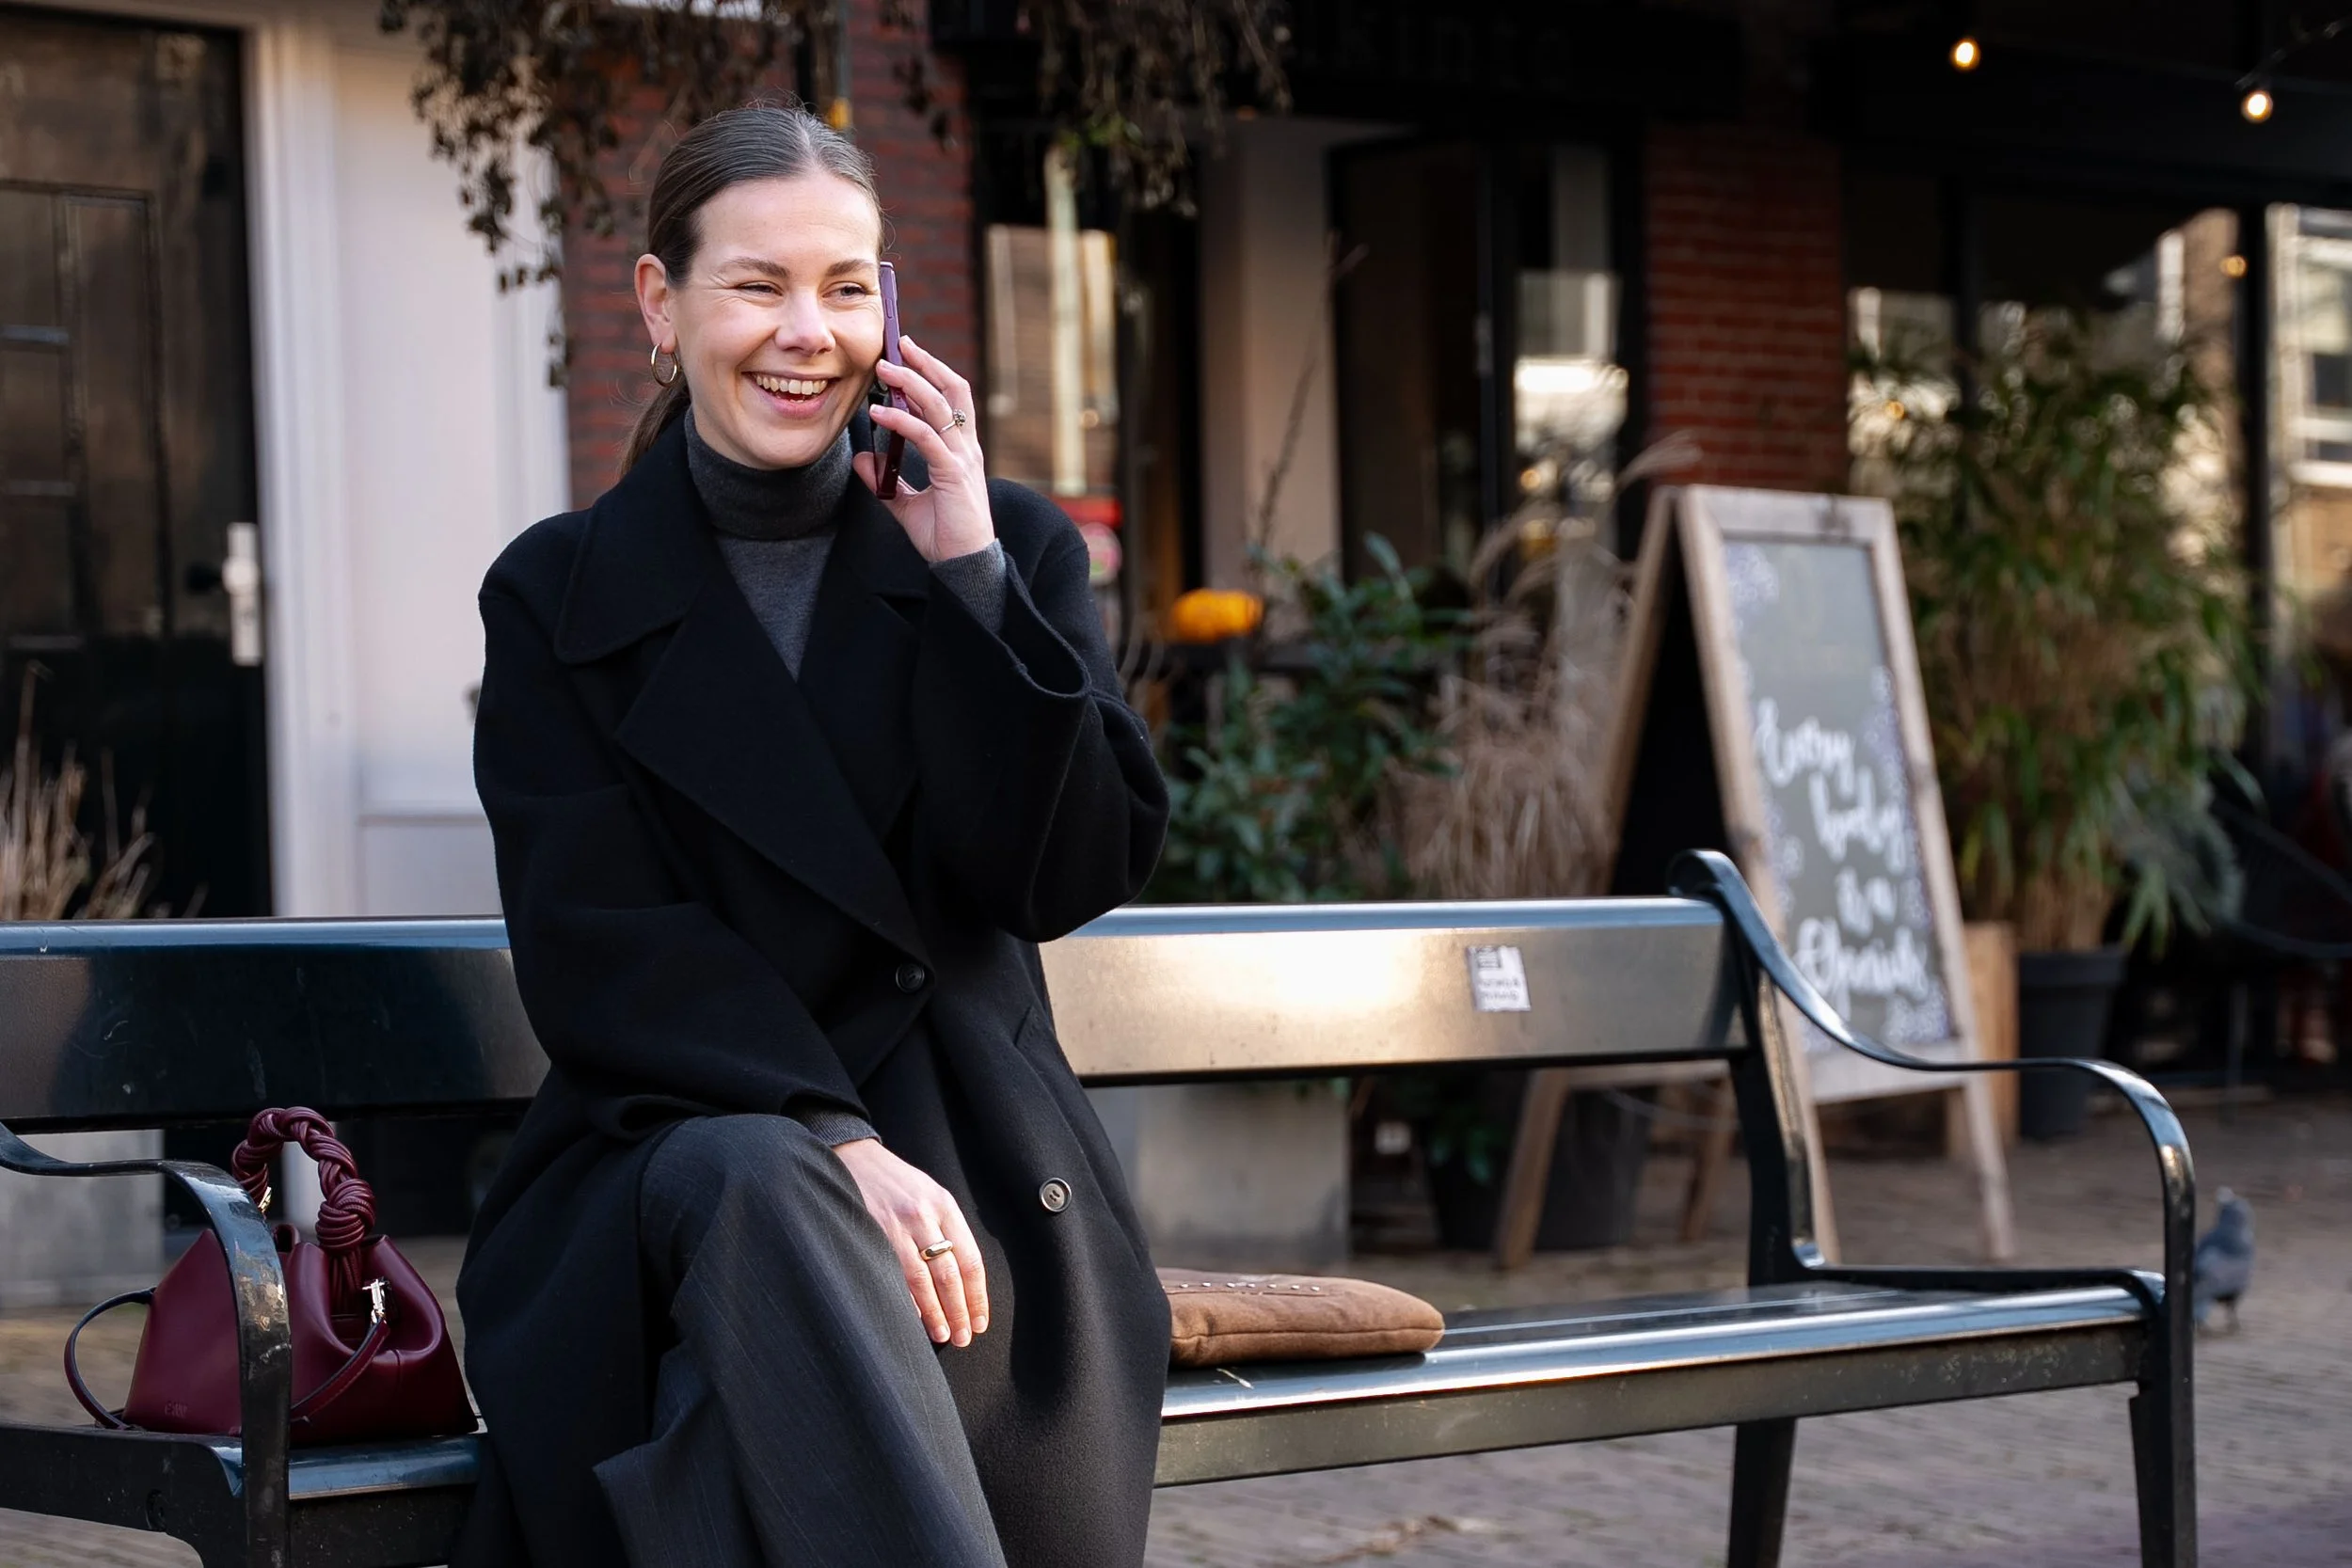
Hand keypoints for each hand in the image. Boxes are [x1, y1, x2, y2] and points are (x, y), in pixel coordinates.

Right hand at [830, 1138, 989, 1346]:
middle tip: (963, 1337)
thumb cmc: (894, 1182)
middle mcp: (924, 1215)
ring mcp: (896, 1225)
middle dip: (958, 1310)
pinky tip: (912, 1318)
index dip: (977, 1295)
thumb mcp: (928, 1194)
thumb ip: (944, 1228)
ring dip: (934, 1312)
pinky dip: (904, 1299)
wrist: (851, 1156)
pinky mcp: (871, 1232)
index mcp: (944, 1205)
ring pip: (922, 1279)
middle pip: (949, 1274)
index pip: (970, 1259)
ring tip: (942, 1334)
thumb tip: (959, 1281)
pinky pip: (892, 1274)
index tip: (979, 1321)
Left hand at [853, 336, 995, 562]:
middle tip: (899, 344)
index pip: (952, 398)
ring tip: (884, 369)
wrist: (963, 565)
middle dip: (925, 363)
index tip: (908, 353)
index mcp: (960, 451)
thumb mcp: (906, 503)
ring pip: (939, 407)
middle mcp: (965, 448)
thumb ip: (886, 481)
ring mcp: (962, 459)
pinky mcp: (952, 474)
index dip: (933, 372)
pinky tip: (880, 415)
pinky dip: (902, 422)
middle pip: (952, 390)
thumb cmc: (944, 536)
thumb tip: (863, 459)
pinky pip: (926, 438)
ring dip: (910, 383)